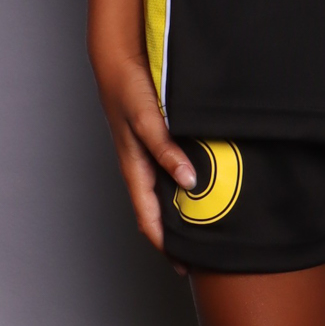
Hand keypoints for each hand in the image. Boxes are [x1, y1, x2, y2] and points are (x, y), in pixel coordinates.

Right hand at [92, 44, 195, 250]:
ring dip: (180, 213)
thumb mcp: (148, 120)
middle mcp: (139, 167)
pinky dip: (183, 188)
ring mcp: (145, 156)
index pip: (148, 219)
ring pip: (163, 195)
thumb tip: (189, 181)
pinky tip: (202, 186)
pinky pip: (168, 175)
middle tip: (203, 254)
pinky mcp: (153, 143)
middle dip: (175, 235)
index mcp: (134, 168)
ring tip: (206, 228)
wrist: (117, 60)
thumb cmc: (128, 90)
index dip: (165, 245)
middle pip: (156, 212)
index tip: (185, 265)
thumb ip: (167, 149)